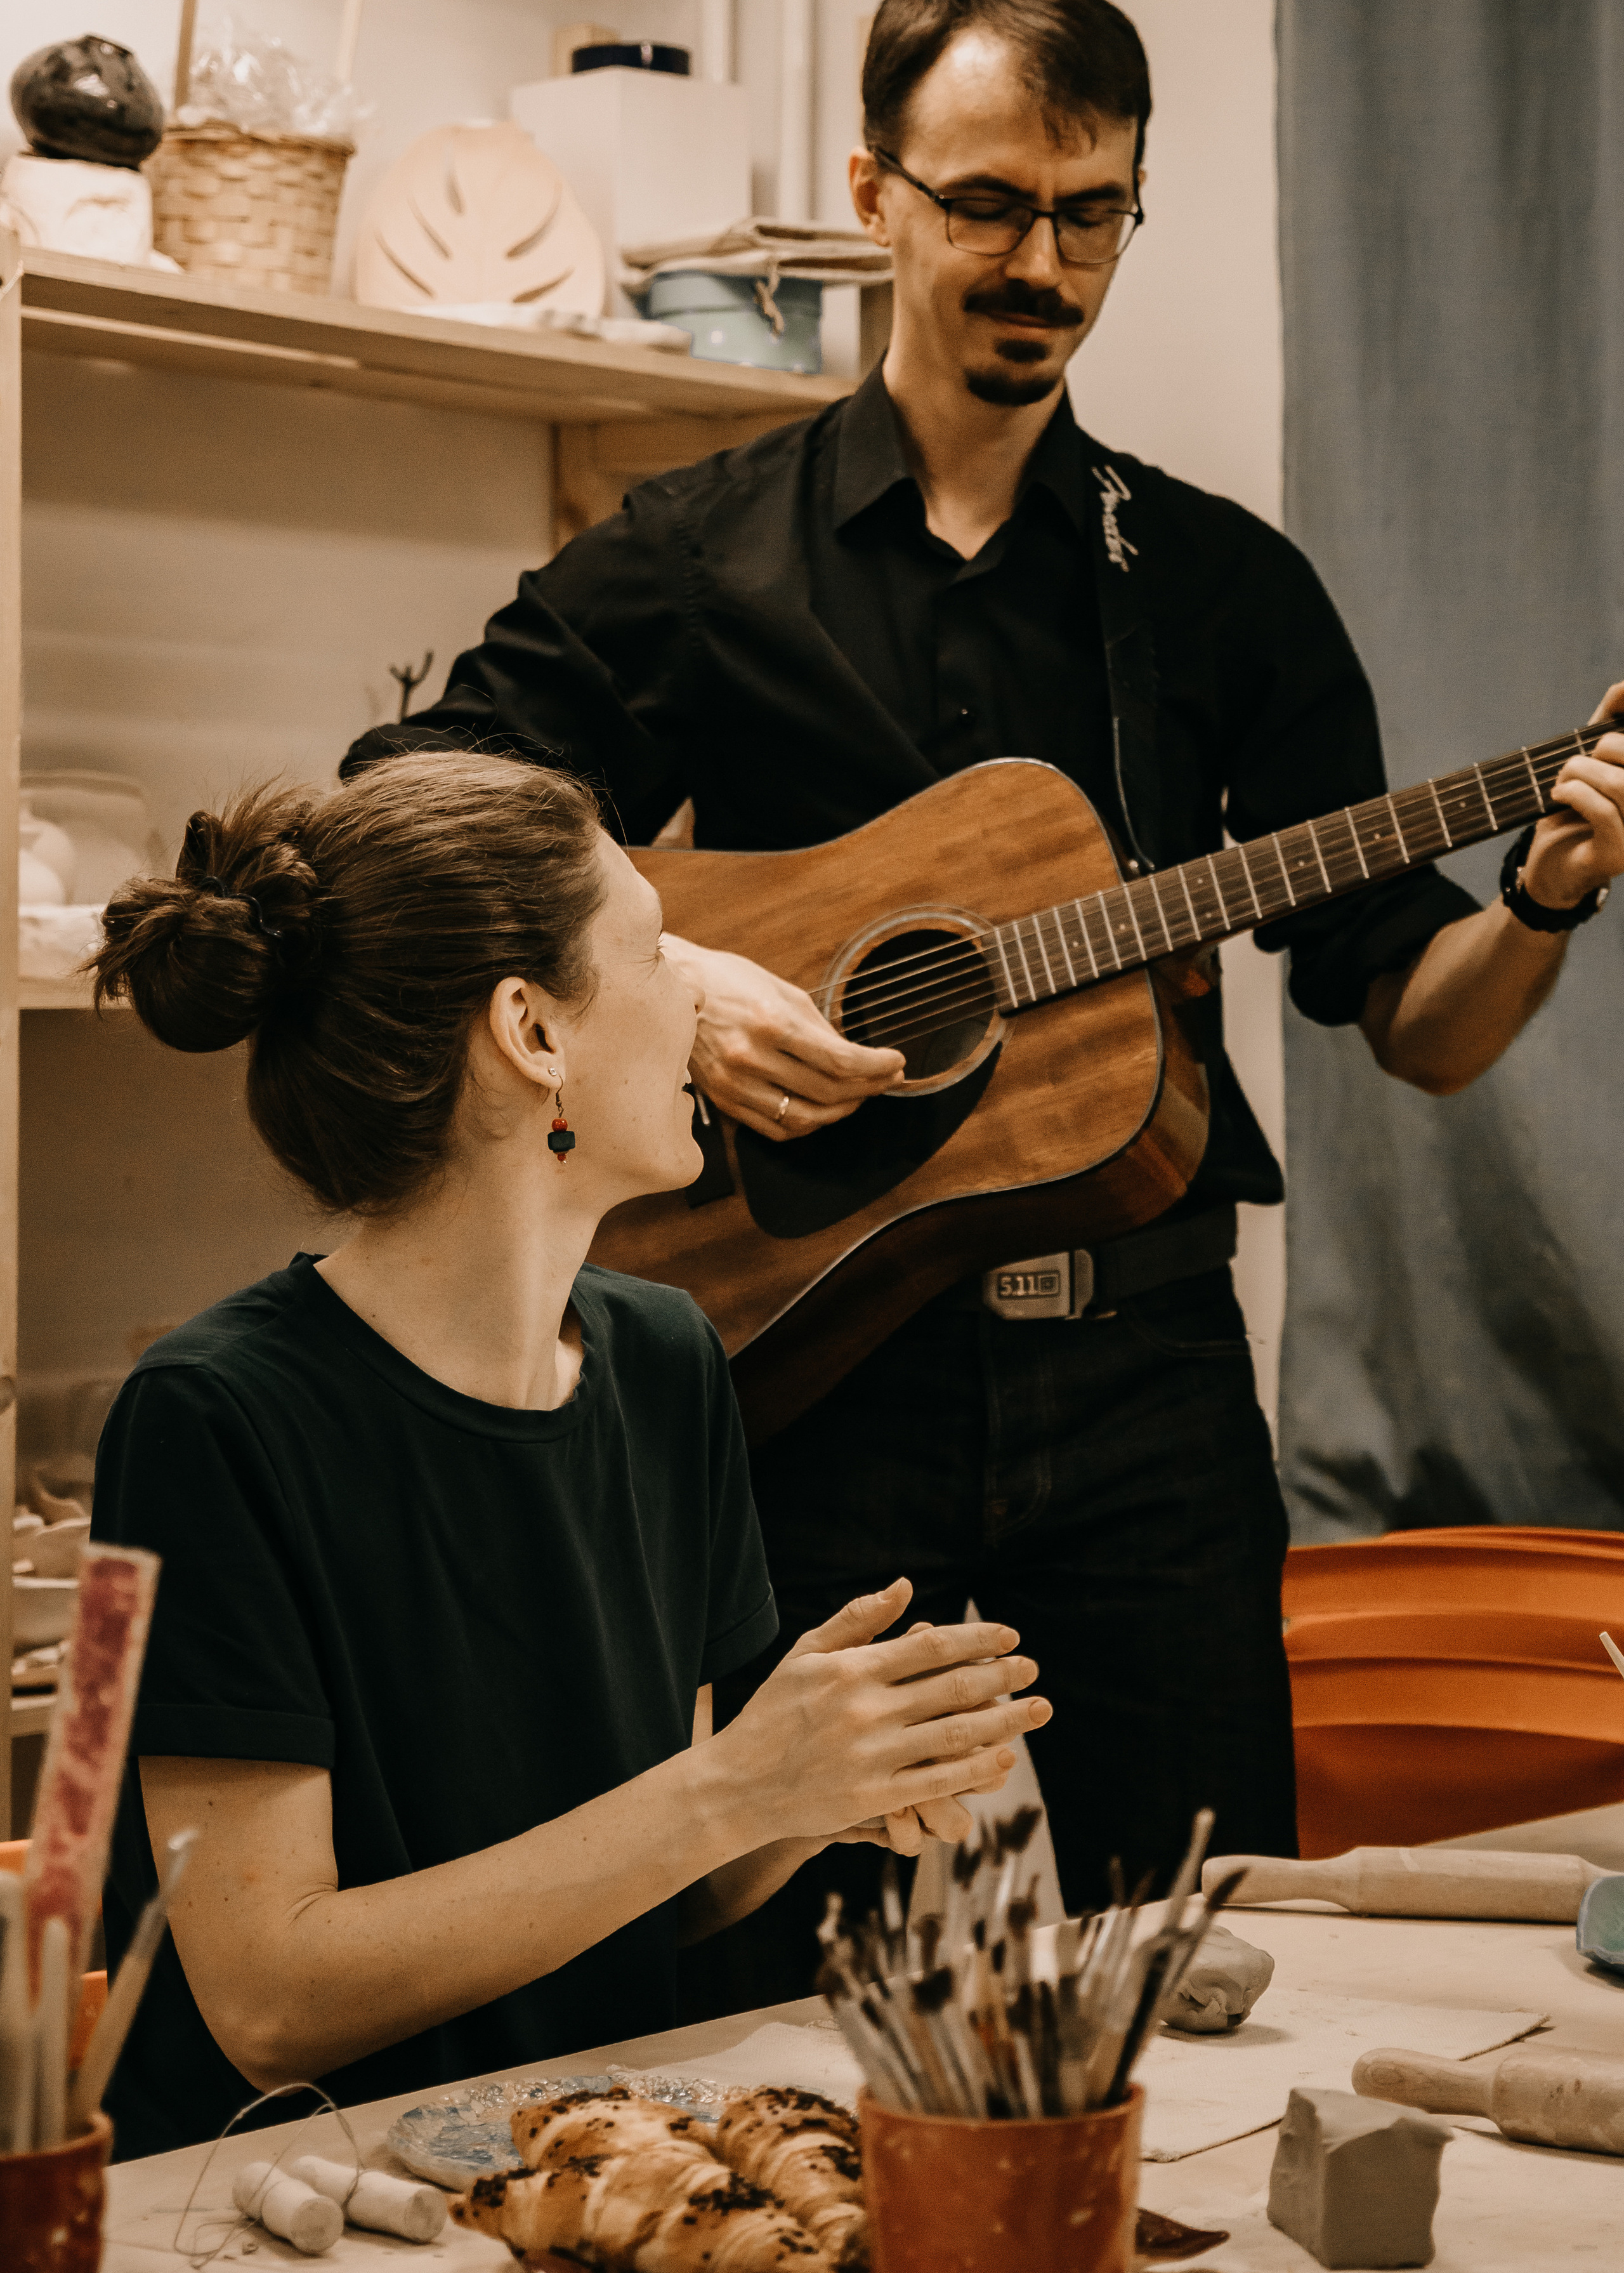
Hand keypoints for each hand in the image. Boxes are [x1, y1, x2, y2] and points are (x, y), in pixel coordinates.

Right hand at [662, 934, 904, 1141]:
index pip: (840, 1061)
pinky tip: (822, 1108)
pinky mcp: (724, 1101)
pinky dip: (808, 1124)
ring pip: (806, 1118)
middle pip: (829, 1092)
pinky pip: (777, 1129)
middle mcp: (751, 1058)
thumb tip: (855, 1059)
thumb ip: (819, 1028)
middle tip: (886, 1078)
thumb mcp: (781, 991)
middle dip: (869, 1087)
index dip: (877, 1067)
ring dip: (842, 1110)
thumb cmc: (727, 982)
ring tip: (858, 1095)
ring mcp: (735, 1085)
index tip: (896, 1062)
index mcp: (771, 1022)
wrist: (670, 991)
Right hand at [712, 1578, 1048, 1844]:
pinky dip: (976, 1769)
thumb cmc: (772, 1713)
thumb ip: (856, 1620)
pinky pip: (937, 1781)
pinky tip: (1004, 1759)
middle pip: (953, 1687)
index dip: (978, 1639)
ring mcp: (871, 1755)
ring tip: (1037, 1711)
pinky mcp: (873, 1797)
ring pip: (955, 1734)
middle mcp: (865, 1709)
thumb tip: (905, 1587)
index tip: (1011, 1637)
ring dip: (1005, 1721)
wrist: (736, 1786)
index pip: (932, 1646)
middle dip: (1003, 1677)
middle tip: (1033, 1670)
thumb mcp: (805, 1654)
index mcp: (852, 1669)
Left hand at [1521, 681, 1623, 909]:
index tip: (1604, 727)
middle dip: (1604, 747)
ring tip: (1563, 780)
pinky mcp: (1620, 855)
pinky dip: (1573, 793)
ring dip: (1581, 772)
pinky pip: (1603, 810)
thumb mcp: (1594, 759)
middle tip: (1578, 762)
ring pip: (1621, 784)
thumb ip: (1611, 721)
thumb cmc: (1576, 808)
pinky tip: (1558, 796)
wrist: (1550, 865)